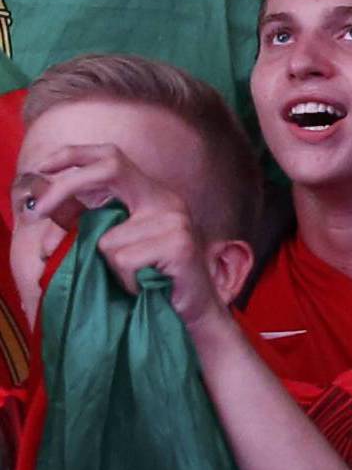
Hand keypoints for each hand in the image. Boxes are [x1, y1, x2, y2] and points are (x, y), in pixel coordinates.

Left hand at [8, 145, 230, 335]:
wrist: (196, 314)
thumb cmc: (152, 281)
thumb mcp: (118, 244)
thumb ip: (90, 222)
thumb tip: (48, 208)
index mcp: (151, 194)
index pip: (111, 156)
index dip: (74, 155)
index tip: (43, 166)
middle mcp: (165, 199)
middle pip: (110, 169)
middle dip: (67, 185)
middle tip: (37, 210)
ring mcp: (174, 219)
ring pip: (107, 237)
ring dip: (111, 268)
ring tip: (134, 278)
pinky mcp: (178, 244)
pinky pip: (123, 260)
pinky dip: (126, 280)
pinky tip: (146, 286)